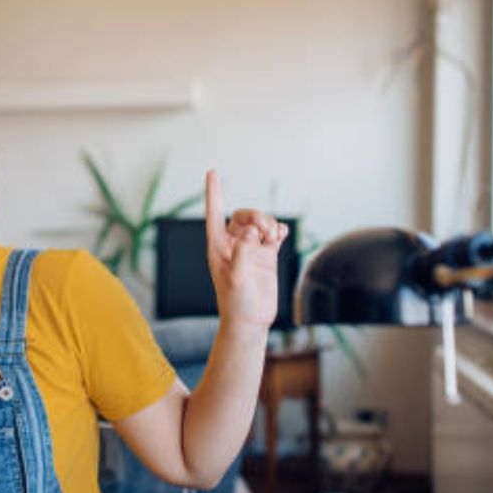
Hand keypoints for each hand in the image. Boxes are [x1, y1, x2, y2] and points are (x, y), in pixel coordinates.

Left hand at [203, 171, 287, 329]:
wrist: (251, 320)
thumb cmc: (237, 302)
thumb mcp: (236, 278)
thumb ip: (242, 253)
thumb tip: (251, 231)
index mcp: (217, 246)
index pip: (214, 213)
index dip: (214, 193)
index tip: (212, 172)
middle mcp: (233, 244)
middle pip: (244, 215)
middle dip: (256, 216)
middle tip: (265, 231)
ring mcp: (251, 248)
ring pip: (260, 222)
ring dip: (269, 223)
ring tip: (273, 237)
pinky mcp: (266, 255)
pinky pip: (273, 233)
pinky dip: (278, 230)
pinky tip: (280, 236)